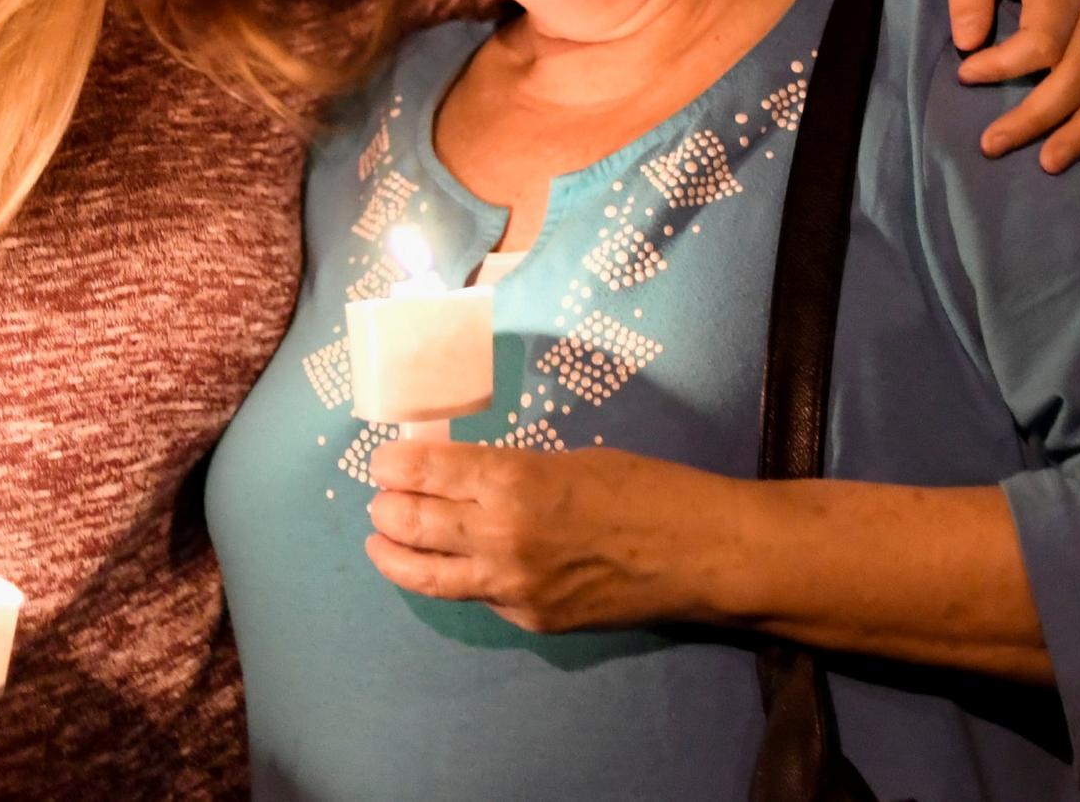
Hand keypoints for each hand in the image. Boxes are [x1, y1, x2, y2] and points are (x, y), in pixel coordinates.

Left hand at [364, 441, 741, 634]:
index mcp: (511, 480)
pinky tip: (449, 565)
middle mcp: (500, 535)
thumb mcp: (564, 460)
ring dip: (394, 555)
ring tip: (379, 543)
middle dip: (386, 508)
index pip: (424, 472)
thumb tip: (457, 474)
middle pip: (413, 522)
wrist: (700, 553)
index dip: (393, 465)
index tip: (381, 462)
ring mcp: (513, 585)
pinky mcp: (531, 619)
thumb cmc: (643, 488)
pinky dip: (457, 577)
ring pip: (428, 575)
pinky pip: (478, 596)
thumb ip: (505, 471)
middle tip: (379, 499)